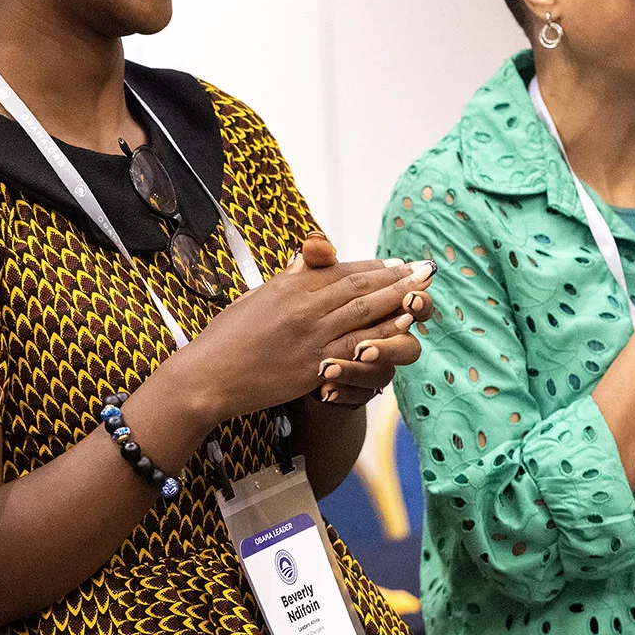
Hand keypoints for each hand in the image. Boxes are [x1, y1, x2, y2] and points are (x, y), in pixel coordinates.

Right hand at [165, 233, 433, 422]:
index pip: (341, 271)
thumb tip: (306, 259)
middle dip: (397, 278)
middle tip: (425, 271)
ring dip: (399, 300)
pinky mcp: (314, 364)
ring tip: (425, 293)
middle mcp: (304, 306)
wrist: (208, 375)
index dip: (374, 268)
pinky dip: (383, 334)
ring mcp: (311, 335)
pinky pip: (357, 346)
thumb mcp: (256, 298)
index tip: (398, 264)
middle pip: (360, 288)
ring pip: (365, 313)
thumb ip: (287, 280)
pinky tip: (404, 327)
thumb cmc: (226, 338)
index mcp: (290, 286)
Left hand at [307, 239, 435, 405]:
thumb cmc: (313, 312)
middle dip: (387, 347)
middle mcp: (389, 341)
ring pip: (382, 376)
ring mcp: (375, 369)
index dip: (419, 303)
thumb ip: (319, 265)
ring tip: (329, 368)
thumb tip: (315, 242)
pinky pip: (356, 397)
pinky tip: (323, 390)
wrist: (292, 352)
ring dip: (357, 372)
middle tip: (365, 349)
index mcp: (387, 310)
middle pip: (408, 349)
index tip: (410, 299)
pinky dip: (340, 391)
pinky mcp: (355, 391)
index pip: (416, 304)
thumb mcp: (313, 287)